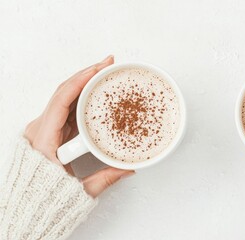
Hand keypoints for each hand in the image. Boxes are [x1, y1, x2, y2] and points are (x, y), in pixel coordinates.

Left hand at [24, 56, 134, 197]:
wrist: (27, 206)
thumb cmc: (44, 197)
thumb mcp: (78, 189)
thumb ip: (105, 179)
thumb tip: (129, 168)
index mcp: (43, 139)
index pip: (61, 100)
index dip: (80, 81)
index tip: (98, 69)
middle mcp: (41, 128)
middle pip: (63, 91)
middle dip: (87, 74)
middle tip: (108, 64)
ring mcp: (45, 128)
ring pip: (65, 97)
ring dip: (84, 82)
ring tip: (104, 72)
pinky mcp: (50, 131)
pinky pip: (66, 107)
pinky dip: (81, 96)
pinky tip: (95, 91)